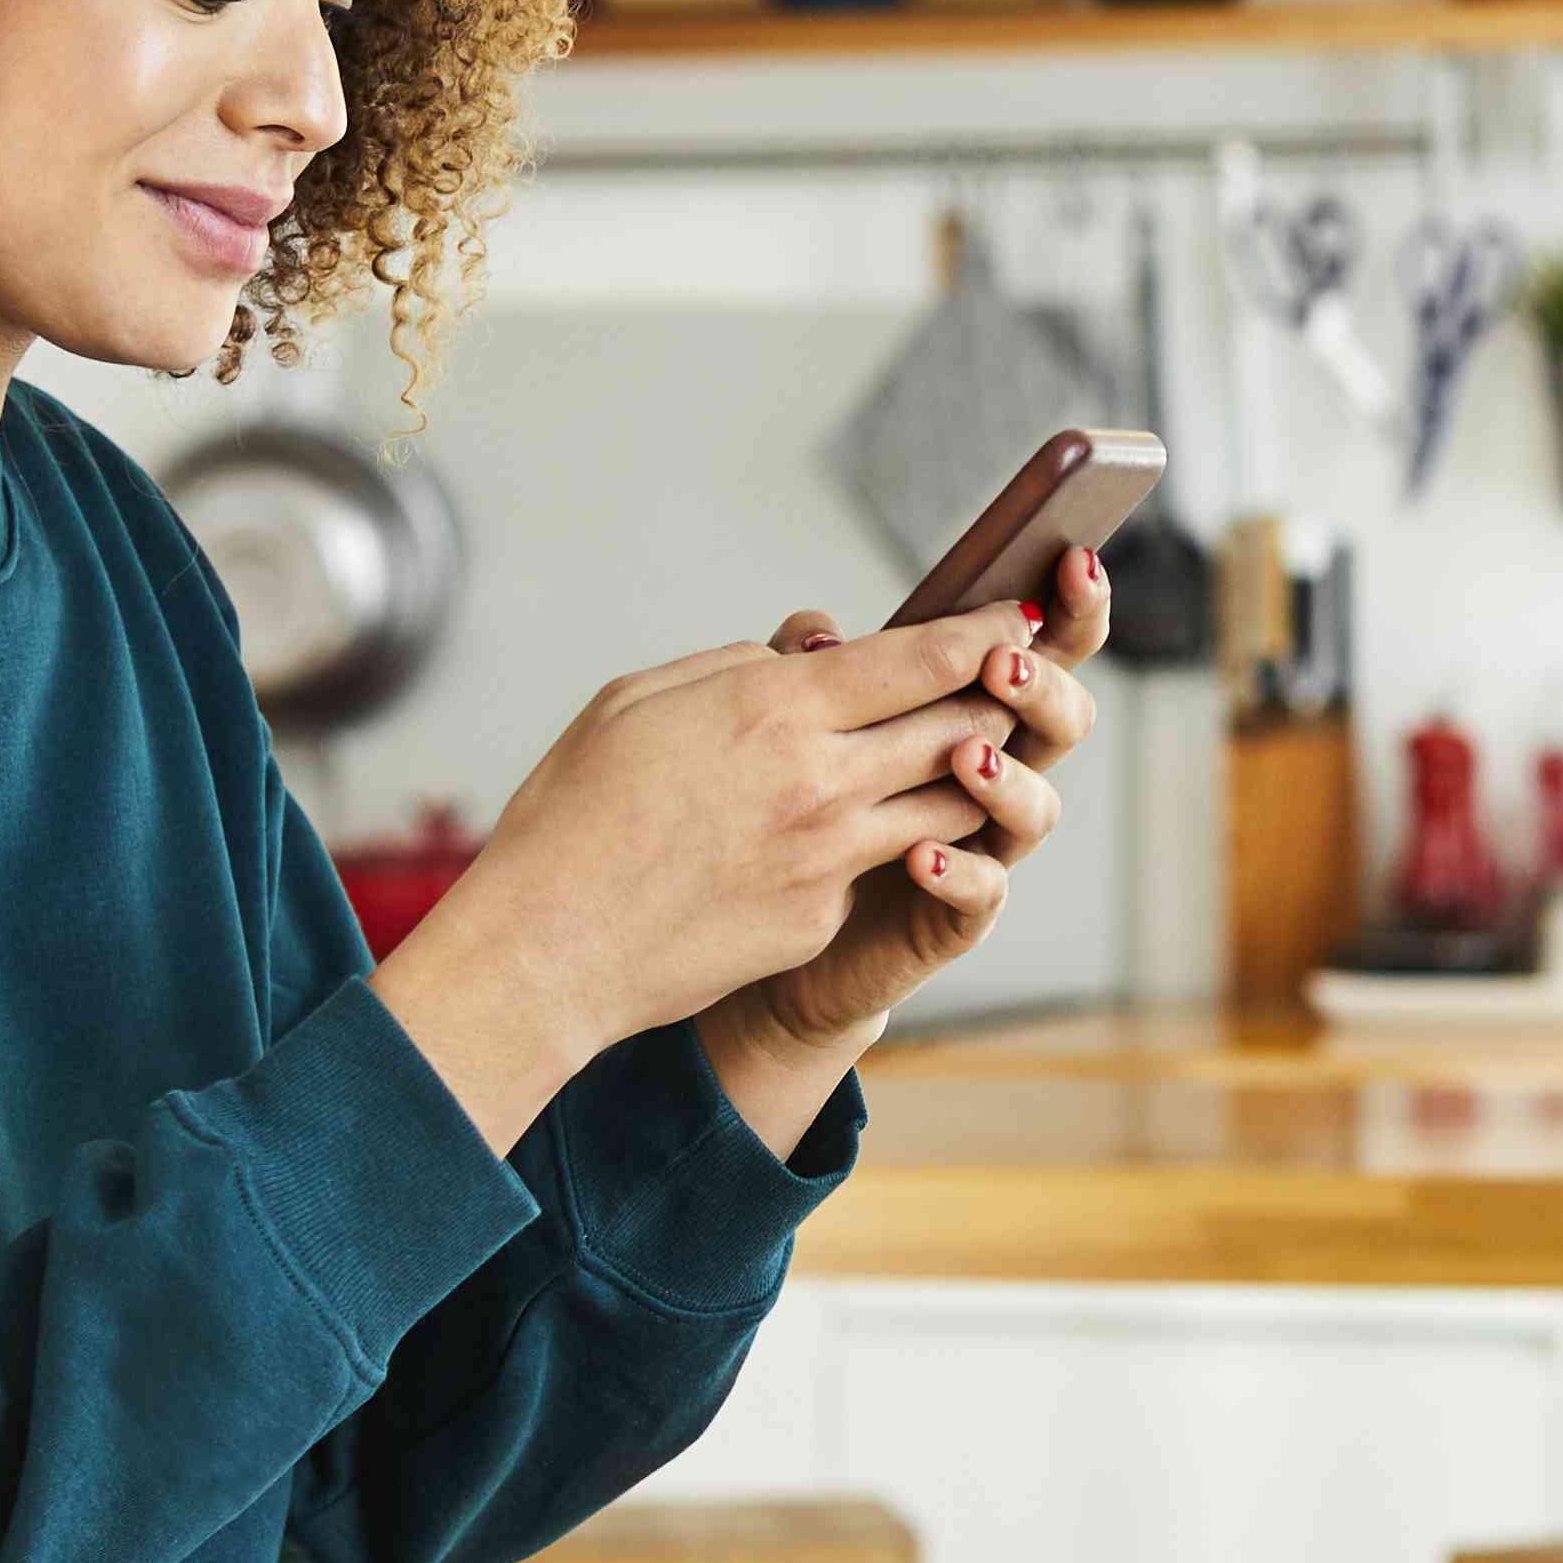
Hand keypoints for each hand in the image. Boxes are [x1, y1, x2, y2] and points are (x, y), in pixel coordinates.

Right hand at [365, 603, 1020, 1148]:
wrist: (550, 944)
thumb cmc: (574, 810)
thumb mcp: (638, 700)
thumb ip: (738, 665)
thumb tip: (809, 653)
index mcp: (775, 709)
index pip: (921, 659)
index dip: (982, 634)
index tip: (1013, 618)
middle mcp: (821, 782)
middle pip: (958, 729)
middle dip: (996, 700)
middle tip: (1012, 684)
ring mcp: (830, 858)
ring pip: (948, 804)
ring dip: (968, 775)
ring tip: (968, 755)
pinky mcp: (822, 918)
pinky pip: (879, 864)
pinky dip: (889, 840)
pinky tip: (872, 832)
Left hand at [726, 544, 1111, 1057]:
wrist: (768, 922)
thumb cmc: (792, 808)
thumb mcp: (797, 724)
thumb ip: (812, 672)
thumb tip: (820, 633)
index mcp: (967, 708)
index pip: (1039, 646)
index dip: (1069, 606)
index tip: (1073, 560)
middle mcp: (993, 772)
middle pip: (1062, 719)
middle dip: (1045, 685)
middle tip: (1006, 664)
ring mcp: (982, 844)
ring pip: (1036, 806)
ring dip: (1008, 777)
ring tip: (966, 755)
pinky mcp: (954, 915)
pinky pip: (983, 893)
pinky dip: (961, 873)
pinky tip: (921, 856)